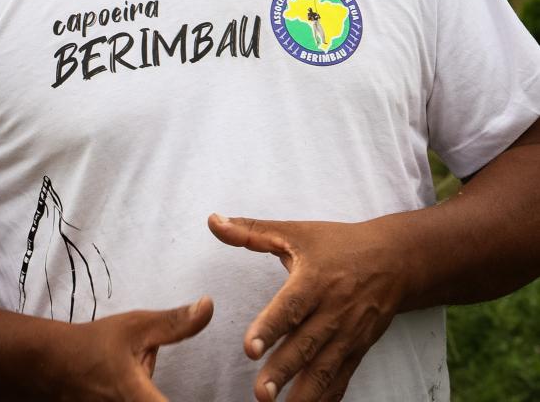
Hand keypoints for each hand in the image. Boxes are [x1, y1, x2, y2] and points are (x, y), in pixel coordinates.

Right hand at [47, 296, 213, 401]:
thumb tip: (208, 307)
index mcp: (138, 399)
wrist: (51, 363)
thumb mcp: (137, 326)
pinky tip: (120, 380)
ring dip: (147, 394)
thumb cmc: (95, 344)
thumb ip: (175, 323)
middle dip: (160, 394)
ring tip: (125, 371)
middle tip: (142, 365)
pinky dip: (136, 396)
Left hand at [208, 214, 405, 401]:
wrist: (392, 260)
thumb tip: (213, 221)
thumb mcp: (295, 231)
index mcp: (314, 279)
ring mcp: (348, 333)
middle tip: (259, 393)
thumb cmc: (338, 243)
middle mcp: (333, 309)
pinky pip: (341, 380)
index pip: (291, 306)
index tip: (249, 348)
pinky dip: (327, 399)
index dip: (270, 327)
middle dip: (283, 370)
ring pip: (324, 368)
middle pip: (306, 344)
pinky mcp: (358, 349)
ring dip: (303, 393)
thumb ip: (251, 231)